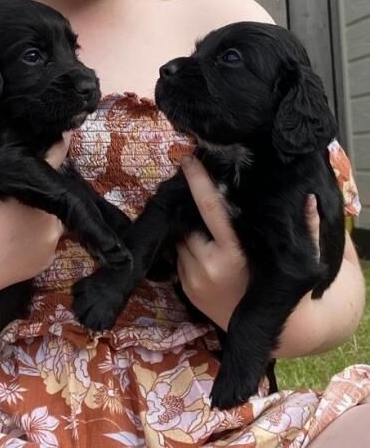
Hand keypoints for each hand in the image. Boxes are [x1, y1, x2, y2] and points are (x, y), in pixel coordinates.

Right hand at [0, 108, 69, 307]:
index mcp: (32, 197)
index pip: (55, 159)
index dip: (54, 144)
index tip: (54, 131)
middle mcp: (50, 222)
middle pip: (53, 190)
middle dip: (42, 179)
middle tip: (23, 172)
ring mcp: (50, 246)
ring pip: (52, 214)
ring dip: (40, 204)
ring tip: (18, 199)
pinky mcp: (44, 264)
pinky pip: (48, 238)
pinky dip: (38, 229)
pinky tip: (17, 226)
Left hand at [176, 155, 321, 330]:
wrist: (265, 328)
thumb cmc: (277, 287)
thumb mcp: (296, 259)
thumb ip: (307, 229)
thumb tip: (311, 198)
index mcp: (231, 254)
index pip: (210, 208)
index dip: (198, 181)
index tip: (187, 161)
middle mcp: (207, 266)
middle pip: (189, 224)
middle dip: (191, 211)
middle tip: (199, 200)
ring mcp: (192, 279)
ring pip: (180, 241)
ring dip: (188, 231)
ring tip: (206, 233)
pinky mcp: (184, 288)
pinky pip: (178, 258)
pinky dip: (187, 249)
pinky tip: (202, 250)